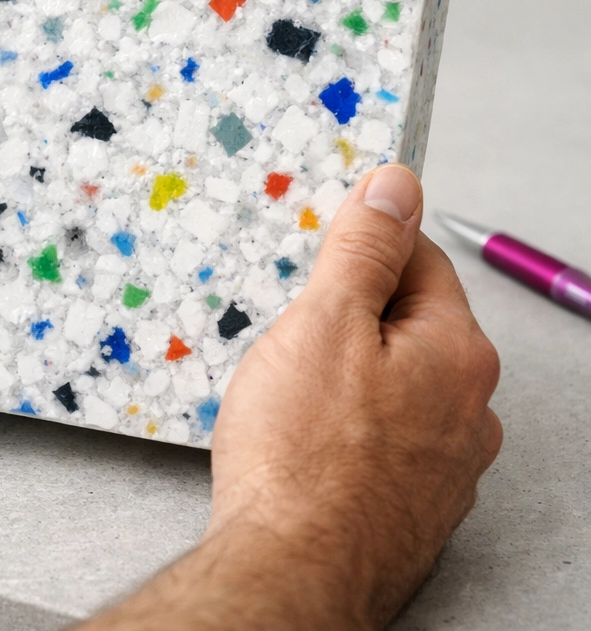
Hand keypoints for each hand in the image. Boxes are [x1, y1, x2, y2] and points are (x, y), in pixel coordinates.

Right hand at [81, 164, 501, 630]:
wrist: (290, 572)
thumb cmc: (303, 451)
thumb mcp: (325, 319)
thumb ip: (365, 247)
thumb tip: (396, 186)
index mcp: (457, 352)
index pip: (419, 261)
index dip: (363, 248)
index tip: (319, 255)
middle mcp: (468, 410)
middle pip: (406, 323)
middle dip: (348, 313)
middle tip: (292, 328)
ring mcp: (443, 464)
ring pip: (392, 382)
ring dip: (346, 370)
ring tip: (290, 388)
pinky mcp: (410, 503)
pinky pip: (381, 433)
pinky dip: (346, 422)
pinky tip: (304, 436)